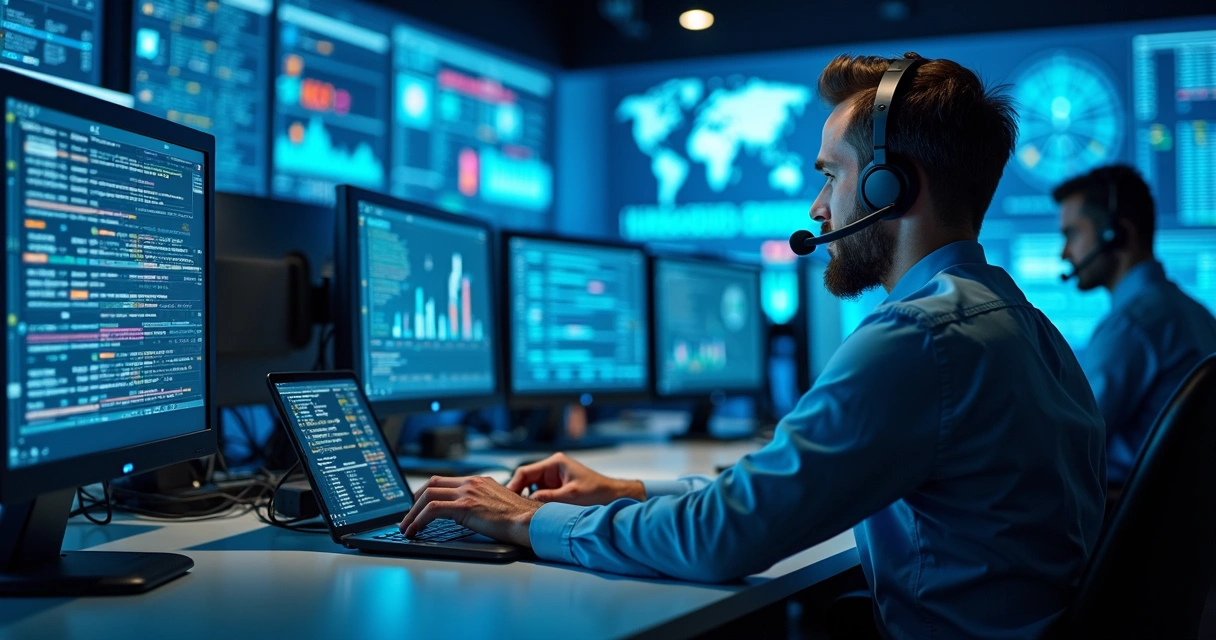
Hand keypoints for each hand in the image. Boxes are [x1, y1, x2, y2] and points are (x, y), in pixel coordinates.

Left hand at [398, 476, 540, 547]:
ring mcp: (468, 493)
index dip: (425, 493)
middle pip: (431, 484)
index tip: (417, 506)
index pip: (443, 480)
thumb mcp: (498, 505)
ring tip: (406, 528)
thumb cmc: (520, 520)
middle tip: (407, 517)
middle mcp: (472, 483)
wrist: (531, 522)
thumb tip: (468, 515)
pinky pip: (432, 510)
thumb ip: (481, 504)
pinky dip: (418, 520)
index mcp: (479, 481)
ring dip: (412, 513)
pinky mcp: (465, 506)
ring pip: (427, 496)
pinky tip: (414, 531)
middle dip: (414, 501)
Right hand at [506, 453, 645, 505]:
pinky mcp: (557, 491)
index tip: (507, 498)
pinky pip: (540, 497)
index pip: (524, 471)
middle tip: (510, 509)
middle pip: (525, 481)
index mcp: (554, 463)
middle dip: (518, 494)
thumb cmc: (599, 492)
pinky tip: (532, 514)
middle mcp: (552, 470)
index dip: (513, 485)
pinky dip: (535, 505)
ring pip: (531, 490)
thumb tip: (528, 503)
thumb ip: (548, 498)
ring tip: (520, 513)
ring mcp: (553, 481)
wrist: (615, 498)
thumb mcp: (572, 496)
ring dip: (527, 501)